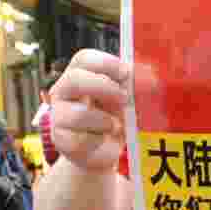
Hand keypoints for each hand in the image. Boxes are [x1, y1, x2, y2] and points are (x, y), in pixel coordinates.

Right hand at [49, 49, 130, 172]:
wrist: (104, 151)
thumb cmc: (115, 118)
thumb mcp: (127, 99)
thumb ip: (135, 86)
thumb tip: (151, 79)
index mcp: (80, 75)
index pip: (84, 59)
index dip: (106, 63)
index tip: (127, 73)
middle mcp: (64, 92)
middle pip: (74, 79)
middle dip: (103, 86)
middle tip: (124, 97)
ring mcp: (59, 115)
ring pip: (79, 113)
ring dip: (105, 120)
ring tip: (115, 126)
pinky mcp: (61, 140)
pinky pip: (81, 139)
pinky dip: (100, 141)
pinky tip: (104, 141)